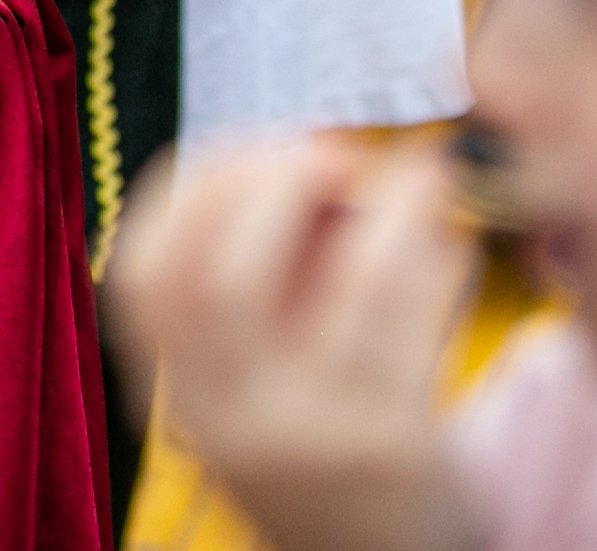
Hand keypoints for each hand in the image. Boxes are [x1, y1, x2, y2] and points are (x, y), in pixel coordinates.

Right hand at [106, 141, 476, 550]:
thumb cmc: (324, 441)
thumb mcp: (261, 377)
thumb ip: (269, 277)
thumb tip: (320, 156)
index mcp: (183, 387)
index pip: (145, 269)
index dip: (199, 186)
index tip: (260, 148)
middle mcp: (227, 415)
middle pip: (218, 272)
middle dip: (275, 182)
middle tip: (333, 158)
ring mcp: (310, 434)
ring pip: (348, 281)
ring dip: (393, 204)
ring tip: (420, 176)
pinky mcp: (392, 448)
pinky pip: (417, 318)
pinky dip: (439, 254)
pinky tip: (452, 237)